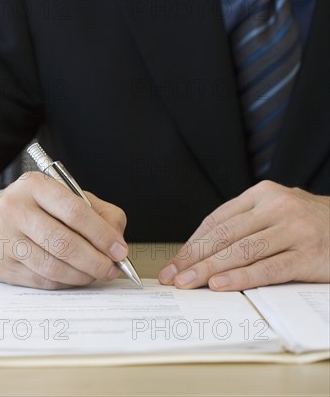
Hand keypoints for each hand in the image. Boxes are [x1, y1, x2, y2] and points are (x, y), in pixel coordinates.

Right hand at [0, 172, 127, 288]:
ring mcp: (3, 239)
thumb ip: (99, 213)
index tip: (119, 250)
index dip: (102, 234)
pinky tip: (74, 276)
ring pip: (53, 267)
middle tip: (111, 268)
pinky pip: (42, 282)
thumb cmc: (36, 208)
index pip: (74, 212)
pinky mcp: (0, 266)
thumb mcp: (66, 196)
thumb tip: (116, 243)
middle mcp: (13, 210)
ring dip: (82, 275)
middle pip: (63, 243)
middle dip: (95, 261)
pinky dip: (65, 283)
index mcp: (34, 185)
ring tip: (95, 273)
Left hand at [158, 180, 329, 290]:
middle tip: (172, 277)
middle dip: (193, 259)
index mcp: (262, 194)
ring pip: (241, 251)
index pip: (216, 221)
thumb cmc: (307, 223)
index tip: (173, 264)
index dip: (191, 245)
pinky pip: (268, 268)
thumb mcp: (274, 212)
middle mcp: (277, 207)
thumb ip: (243, 225)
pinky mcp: (308, 255)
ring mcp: (294, 230)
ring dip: (209, 269)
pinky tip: (220, 285)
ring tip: (188, 283)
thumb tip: (198, 252)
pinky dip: (241, 278)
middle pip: (224, 236)